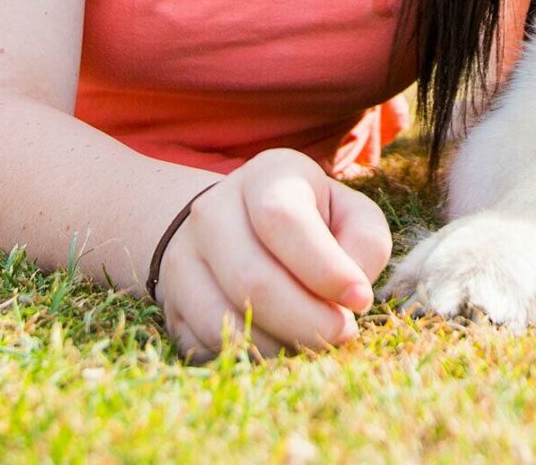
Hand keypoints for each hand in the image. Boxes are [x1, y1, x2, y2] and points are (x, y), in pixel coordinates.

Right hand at [153, 148, 394, 362]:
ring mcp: (182, 257)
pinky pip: (205, 345)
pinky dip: (249, 358)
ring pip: (224, 320)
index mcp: (265, 176)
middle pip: (252, 278)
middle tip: (342, 334)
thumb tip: (352, 292)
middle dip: (306, 320)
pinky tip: (278, 347)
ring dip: (279, 346)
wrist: (236, 227)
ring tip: (312, 343)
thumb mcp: (349, 213)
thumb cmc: (312, 223)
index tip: (360, 299)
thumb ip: (365, 243)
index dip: (324, 267)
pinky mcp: (171, 303)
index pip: (281, 219)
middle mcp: (212, 211)